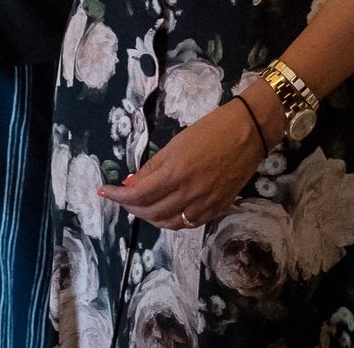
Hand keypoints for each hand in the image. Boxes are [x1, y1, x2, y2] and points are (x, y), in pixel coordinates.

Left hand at [98, 94, 270, 229]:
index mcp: (175, 173)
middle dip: (131, 208)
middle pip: (150, 213)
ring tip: (140, 205)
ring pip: (168, 223)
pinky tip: (164, 210)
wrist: (249, 133)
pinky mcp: (217, 210)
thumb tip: (131, 185)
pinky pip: (187, 224)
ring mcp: (205, 205)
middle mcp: (189, 194)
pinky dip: (171, 220)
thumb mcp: (176, 143)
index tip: (104, 191)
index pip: (138, 195)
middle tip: (122, 197)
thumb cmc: (211, 130)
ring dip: (149, 217)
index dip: (117, 196)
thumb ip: (153, 168)